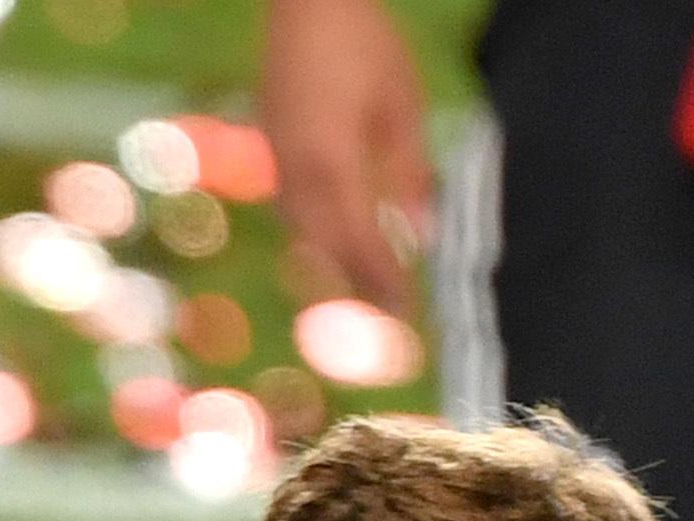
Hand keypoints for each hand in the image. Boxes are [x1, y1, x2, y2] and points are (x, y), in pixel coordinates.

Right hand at [259, 0, 436, 315]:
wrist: (307, 3)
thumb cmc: (366, 45)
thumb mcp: (403, 106)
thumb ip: (410, 173)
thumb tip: (423, 235)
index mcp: (333, 168)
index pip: (359, 243)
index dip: (382, 281)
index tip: (406, 312)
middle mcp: (297, 176)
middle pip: (324, 250)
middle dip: (355, 286)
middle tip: (386, 316)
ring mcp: (278, 162)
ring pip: (301, 233)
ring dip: (331, 265)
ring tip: (361, 288)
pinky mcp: (271, 147)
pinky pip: (291, 208)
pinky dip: (314, 234)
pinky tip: (332, 238)